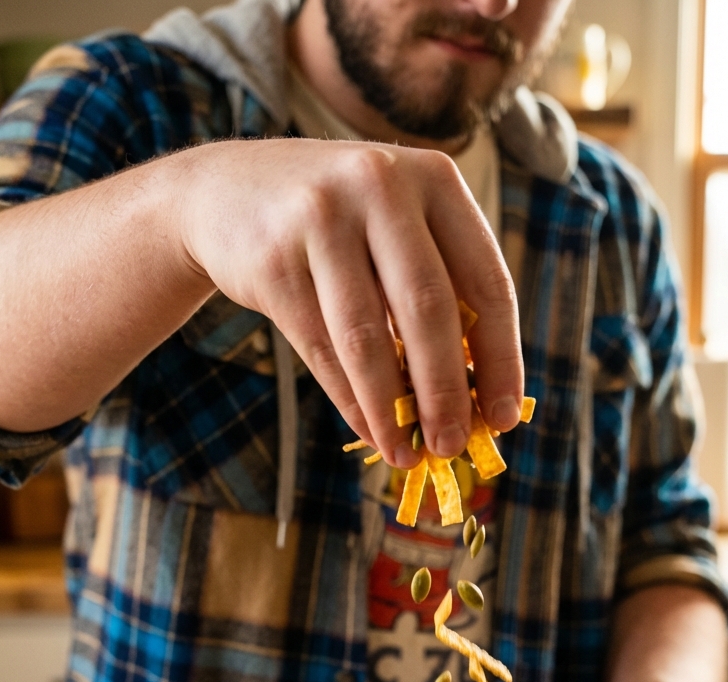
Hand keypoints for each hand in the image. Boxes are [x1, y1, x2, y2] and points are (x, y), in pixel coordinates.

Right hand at [178, 138, 522, 465]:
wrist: (223, 191)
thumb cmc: (338, 227)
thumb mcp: (396, 232)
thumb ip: (438, 294)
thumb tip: (475, 403)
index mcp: (435, 180)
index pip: (488, 281)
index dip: (501, 358)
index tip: (504, 418)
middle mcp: (381, 185)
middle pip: (428, 308)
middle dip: (446, 391)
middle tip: (453, 446)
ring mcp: (321, 216)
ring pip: (367, 335)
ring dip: (390, 408)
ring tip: (406, 454)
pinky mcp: (273, 258)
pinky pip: (320, 347)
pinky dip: (349, 399)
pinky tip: (368, 431)